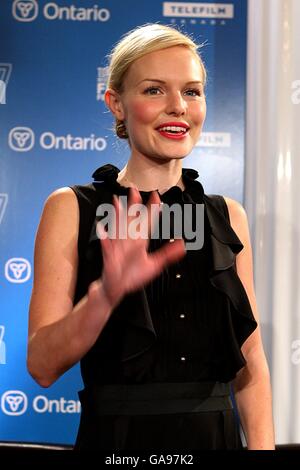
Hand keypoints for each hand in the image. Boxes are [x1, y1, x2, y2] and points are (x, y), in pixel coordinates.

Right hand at [97, 188, 185, 305]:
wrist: (115, 289)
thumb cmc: (132, 275)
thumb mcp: (154, 265)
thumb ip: (167, 254)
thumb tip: (182, 245)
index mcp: (139, 241)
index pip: (147, 222)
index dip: (152, 209)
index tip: (156, 196)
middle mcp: (128, 242)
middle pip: (131, 219)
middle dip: (132, 205)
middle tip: (134, 190)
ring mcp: (118, 248)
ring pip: (118, 229)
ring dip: (117, 216)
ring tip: (116, 202)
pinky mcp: (109, 258)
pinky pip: (107, 247)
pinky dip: (104, 239)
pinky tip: (102, 229)